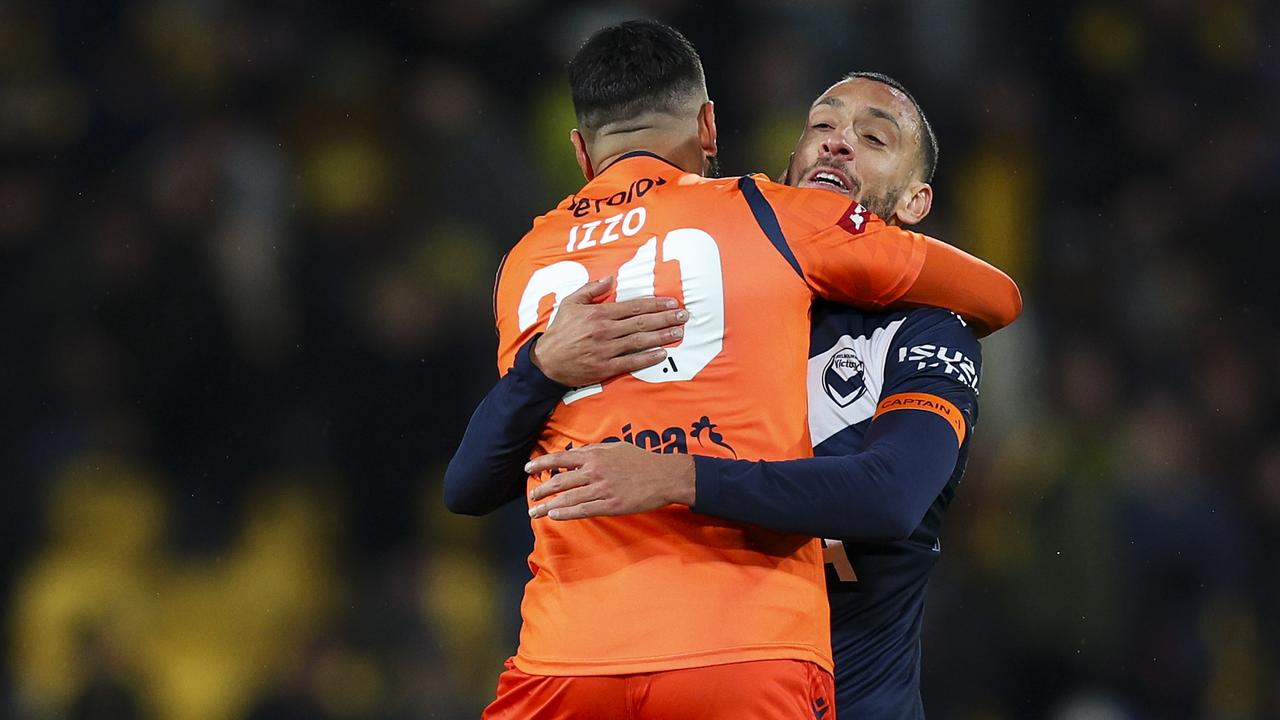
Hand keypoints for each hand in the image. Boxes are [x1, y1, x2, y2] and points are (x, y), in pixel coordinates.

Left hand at [525, 443, 695, 520]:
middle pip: (560, 481)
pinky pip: (583, 510)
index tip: (528, 468)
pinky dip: (566, 513)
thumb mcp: (616, 447)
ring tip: (536, 511)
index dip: (541, 464)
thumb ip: (595, 451)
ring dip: (548, 506)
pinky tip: (555, 515)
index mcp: (595, 455)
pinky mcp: (610, 505)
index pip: (560, 459)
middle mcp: (594, 471)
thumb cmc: (641, 460)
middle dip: (541, 489)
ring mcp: (602, 489)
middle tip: (531, 496)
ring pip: (568, 498)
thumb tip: (578, 454)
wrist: (664, 476)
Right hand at [531, 276, 688, 387]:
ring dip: (661, 337)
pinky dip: (647, 358)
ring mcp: (606, 350)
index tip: (672, 303)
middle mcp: (605, 330)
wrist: (546, 361)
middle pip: (641, 323)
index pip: (634, 306)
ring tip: (678, 332)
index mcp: (599, 314)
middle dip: (665, 318)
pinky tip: (662, 354)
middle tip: (684, 316)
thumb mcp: (570, 303)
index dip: (655, 304)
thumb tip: (610, 278)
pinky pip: (630, 361)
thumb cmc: (559, 331)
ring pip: (639, 341)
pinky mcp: (605, 367)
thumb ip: (591, 290)